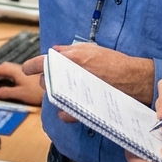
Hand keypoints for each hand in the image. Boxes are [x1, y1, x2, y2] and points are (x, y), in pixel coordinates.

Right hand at [0, 62, 42, 105]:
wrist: (58, 86)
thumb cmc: (39, 91)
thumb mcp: (21, 94)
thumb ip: (7, 93)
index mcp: (16, 71)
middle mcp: (21, 68)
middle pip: (5, 67)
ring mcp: (28, 71)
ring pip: (12, 70)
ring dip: (4, 75)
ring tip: (0, 83)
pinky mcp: (33, 75)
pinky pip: (18, 73)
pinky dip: (12, 77)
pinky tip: (15, 85)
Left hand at [28, 44, 155, 103]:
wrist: (133, 78)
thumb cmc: (113, 62)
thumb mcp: (90, 48)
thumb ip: (68, 49)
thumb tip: (54, 50)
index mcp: (68, 59)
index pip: (39, 63)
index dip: (30, 66)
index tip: (28, 69)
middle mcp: (68, 75)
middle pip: (45, 81)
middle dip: (48, 80)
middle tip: (57, 80)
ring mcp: (73, 93)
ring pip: (53, 97)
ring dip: (56, 94)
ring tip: (67, 91)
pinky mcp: (82, 108)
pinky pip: (64, 113)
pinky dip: (64, 112)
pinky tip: (67, 110)